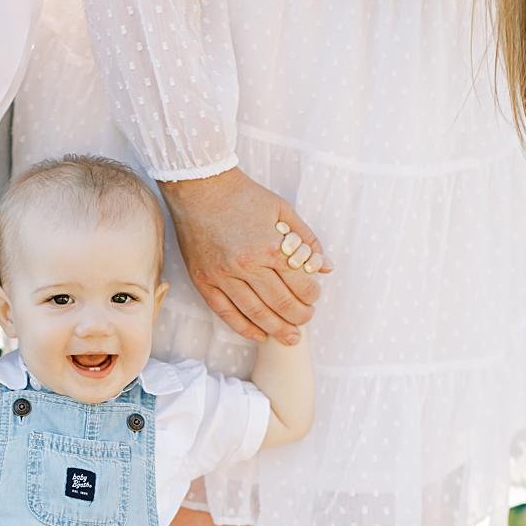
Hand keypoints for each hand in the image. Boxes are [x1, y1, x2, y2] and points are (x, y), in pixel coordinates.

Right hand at [159, 167, 331, 344]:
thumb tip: (326, 267)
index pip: (300, 282)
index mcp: (270, 247)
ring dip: (277, 329)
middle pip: (281, 303)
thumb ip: (307, 240)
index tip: (314, 296)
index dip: (312, 294)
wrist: (200, 187)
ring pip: (255, 313)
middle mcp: (247, 265)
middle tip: (306, 320)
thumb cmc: (243, 195)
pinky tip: (259, 335)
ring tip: (290, 338)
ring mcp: (223, 276)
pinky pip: (225, 312)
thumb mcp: (283, 210)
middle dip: (299, 316)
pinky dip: (244, 327)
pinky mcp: (204, 281)